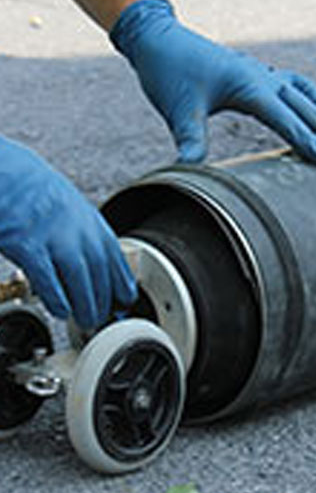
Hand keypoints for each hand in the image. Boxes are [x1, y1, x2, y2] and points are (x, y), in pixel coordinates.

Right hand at [0, 136, 136, 327]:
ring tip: (86, 321)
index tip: (126, 301)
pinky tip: (60, 310)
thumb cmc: (36, 191)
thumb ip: (85, 235)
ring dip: (86, 305)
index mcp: (91, 222)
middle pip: (101, 274)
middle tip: (102, 318)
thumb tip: (94, 264)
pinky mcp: (27, 244)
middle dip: (105, 301)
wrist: (5, 171)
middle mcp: (78, 230)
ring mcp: (54, 237)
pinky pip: (48, 279)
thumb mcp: (72, 209)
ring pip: (80, 281)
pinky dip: (57, 298)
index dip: (123, 284)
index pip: (117, 259)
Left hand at [110, 0, 315, 164]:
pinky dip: (310, 100)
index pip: (284, 117)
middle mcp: (261, 76)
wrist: (159, 39)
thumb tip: (190, 169)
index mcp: (247, 84)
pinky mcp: (257, 74)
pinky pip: (295, 85)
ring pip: (304, 95)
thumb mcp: (178, 109)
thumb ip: (190, 140)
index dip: (305, 139)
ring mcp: (262, 73)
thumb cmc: (169, 71)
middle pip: (304, 106)